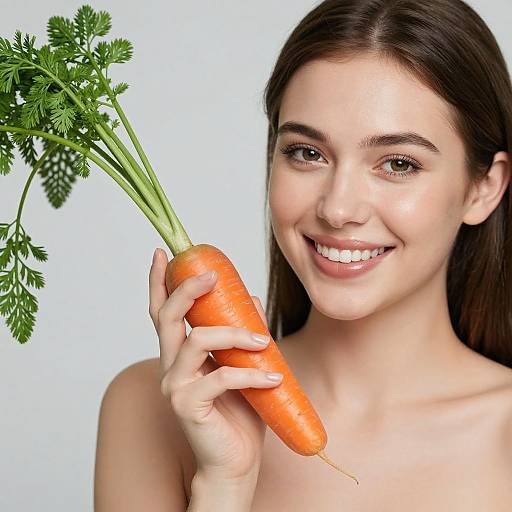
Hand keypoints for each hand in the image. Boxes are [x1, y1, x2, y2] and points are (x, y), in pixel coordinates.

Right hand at [148, 248, 281, 482]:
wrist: (235, 461)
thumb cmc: (239, 413)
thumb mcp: (243, 365)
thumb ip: (242, 332)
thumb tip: (250, 299)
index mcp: (181, 354)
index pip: (162, 312)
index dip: (159, 282)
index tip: (162, 253)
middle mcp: (170, 366)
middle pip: (168, 317)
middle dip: (187, 290)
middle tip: (211, 275)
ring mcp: (176, 386)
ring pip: (197, 341)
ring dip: (234, 334)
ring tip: (263, 342)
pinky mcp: (188, 406)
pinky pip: (221, 377)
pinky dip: (251, 374)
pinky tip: (273, 379)